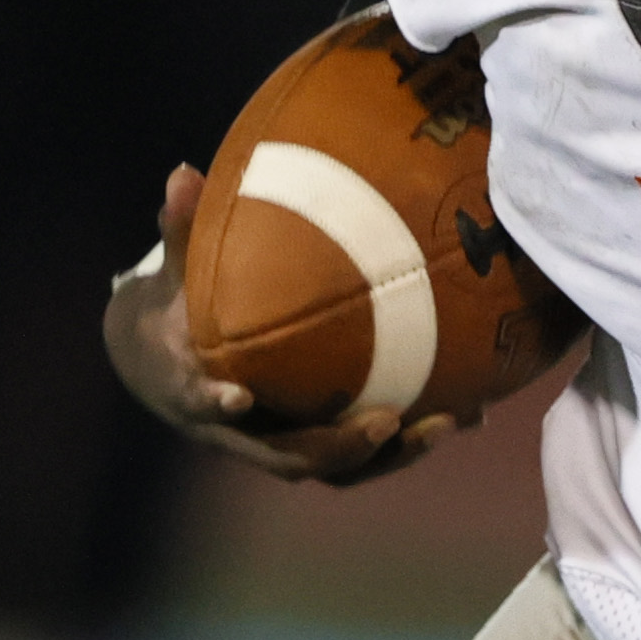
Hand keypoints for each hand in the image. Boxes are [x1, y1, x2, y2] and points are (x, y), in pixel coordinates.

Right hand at [103, 165, 460, 486]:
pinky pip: (366, 453)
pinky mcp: (317, 443)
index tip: (238, 396)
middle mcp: (242, 433)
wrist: (171, 368)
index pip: (201, 403)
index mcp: (195, 392)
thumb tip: (182, 172)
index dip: (217, 403)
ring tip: (450, 422)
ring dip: (395, 453)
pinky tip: (469, 414)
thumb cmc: (175, 314)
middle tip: (388, 421)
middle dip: (340, 446)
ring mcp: (283, 443)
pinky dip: (412, 438)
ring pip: (339, 467)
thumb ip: (180, 231)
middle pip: (289, 458)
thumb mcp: (172, 275)